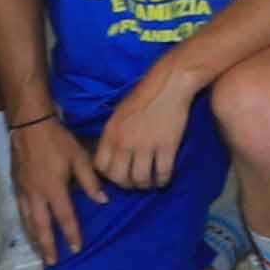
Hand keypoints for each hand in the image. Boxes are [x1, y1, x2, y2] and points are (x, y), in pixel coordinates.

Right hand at [7, 114, 102, 265]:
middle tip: (53, 262)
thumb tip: (103, 201)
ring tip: (42, 252)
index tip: (76, 249)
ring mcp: (24, 192)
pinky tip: (31, 230)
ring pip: (28, 222)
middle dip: (48, 246)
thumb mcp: (79, 158)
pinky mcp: (16, 187)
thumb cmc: (58, 141)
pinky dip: (27, 225)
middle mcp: (36, 195)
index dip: (71, 234)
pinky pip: (22, 212)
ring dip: (35, 239)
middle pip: (41, 227)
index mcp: (53, 189)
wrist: (29, 127)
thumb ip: (90, 181)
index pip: (64, 217)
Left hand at [93, 57, 200, 190]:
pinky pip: (162, 173)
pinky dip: (162, 180)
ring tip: (150, 182)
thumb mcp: (118, 114)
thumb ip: (113, 135)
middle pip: (119, 178)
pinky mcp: (167, 147)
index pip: (101, 167)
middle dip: (126, 184)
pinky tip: (163, 179)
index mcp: (111, 134)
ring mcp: (146, 146)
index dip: (108, 175)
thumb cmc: (143, 95)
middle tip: (134, 183)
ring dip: (145, 185)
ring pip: (141, 179)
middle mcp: (125, 143)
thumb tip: (113, 154)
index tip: (118, 175)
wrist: (169, 85)